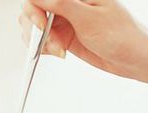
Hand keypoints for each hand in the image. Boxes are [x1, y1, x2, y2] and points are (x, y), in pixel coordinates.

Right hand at [19, 0, 147, 81]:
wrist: (129, 57)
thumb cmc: (119, 35)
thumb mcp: (89, 18)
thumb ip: (62, 5)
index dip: (35, 10)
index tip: (41, 26)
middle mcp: (67, 5)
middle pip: (34, 10)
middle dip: (36, 29)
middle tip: (49, 41)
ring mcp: (64, 21)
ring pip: (36, 27)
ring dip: (41, 42)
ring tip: (58, 50)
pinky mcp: (63, 36)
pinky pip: (43, 41)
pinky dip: (45, 49)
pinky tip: (58, 53)